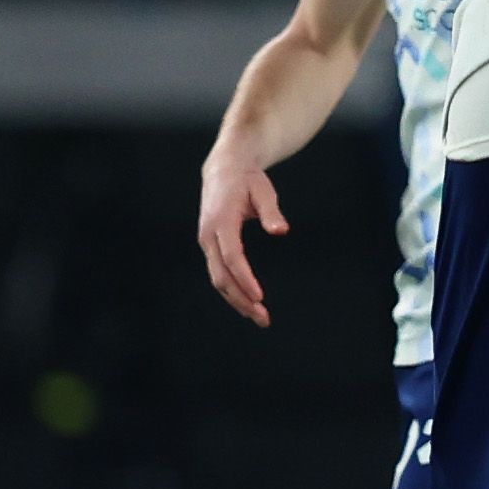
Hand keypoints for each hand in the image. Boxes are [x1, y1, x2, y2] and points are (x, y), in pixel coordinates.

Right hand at [198, 150, 288, 327]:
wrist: (223, 171)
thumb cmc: (248, 180)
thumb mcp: (263, 191)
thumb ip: (271, 212)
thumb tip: (281, 230)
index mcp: (221, 222)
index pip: (232, 257)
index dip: (244, 278)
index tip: (260, 297)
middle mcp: (208, 236)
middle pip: (221, 276)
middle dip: (241, 299)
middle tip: (263, 318)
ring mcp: (207, 242)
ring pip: (218, 279)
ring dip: (236, 300)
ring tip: (259, 317)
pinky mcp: (210, 246)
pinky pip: (219, 273)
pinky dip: (232, 290)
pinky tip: (248, 302)